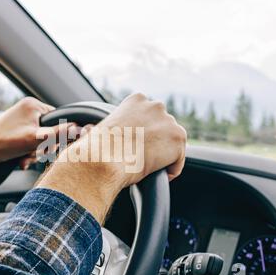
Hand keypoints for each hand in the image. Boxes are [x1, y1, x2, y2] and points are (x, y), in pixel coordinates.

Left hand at [0, 97, 72, 201]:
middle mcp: (27, 110)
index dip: (59, 134)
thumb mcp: (34, 139)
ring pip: (40, 140)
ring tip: (24, 159)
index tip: (53, 146)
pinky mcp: (15, 133)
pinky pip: (30, 144)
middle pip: (50, 131)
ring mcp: (21, 122)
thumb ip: (58, 133)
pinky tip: (20, 160)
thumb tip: (79, 128)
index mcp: (32, 105)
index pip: (58, 118)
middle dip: (43, 147)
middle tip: (35, 154)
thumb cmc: (1, 142)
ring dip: (35, 153)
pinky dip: (27, 154)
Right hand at [38, 93, 186, 222]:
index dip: (144, 134)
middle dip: (156, 142)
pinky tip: (155, 174)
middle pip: (164, 128)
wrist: (103, 158)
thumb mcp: (106, 129)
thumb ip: (120, 127)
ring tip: (148, 168)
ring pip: (172, 144)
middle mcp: (155, 105)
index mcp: (137, 99)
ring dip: (163, 155)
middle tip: (143, 159)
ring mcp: (169, 121)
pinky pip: (178, 161)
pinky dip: (170, 170)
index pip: (150, 116)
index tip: (136, 147)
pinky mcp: (178, 139)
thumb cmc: (97, 148)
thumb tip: (112, 138)